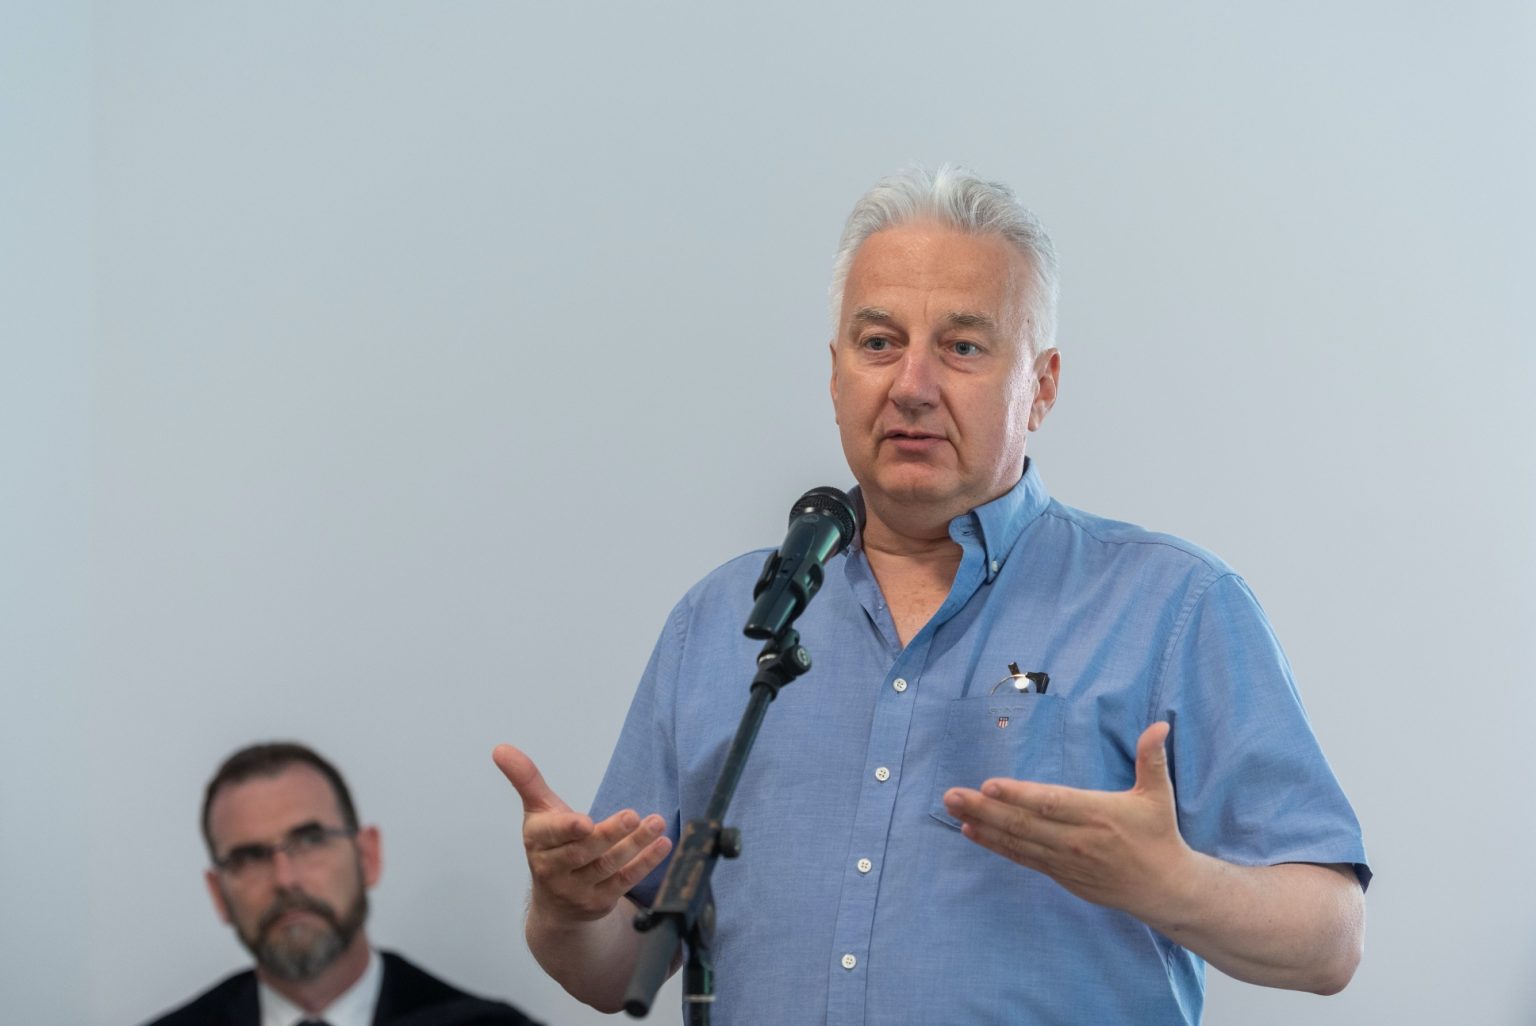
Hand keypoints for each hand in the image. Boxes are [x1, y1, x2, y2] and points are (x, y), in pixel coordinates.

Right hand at [492, 744, 671, 923]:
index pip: (550, 835)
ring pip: (608, 866)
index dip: (567, 829)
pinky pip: (624, 881)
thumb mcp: (538, 812)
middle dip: (609, 834)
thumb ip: (526, 779)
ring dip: (635, 846)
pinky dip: (645, 863)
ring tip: (657, 823)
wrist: (555, 903)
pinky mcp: (600, 902)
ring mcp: (578, 889)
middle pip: (584, 851)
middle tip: (634, 816)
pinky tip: (663, 844)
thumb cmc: (550, 845)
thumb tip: (500, 748)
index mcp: (538, 842)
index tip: (585, 822)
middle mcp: (554, 869)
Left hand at [941, 722, 1192, 918]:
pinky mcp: (1059, 874)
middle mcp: (1077, 839)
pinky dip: (994, 845)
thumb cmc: (1158, 834)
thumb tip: (1159, 725)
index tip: (989, 784)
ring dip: (982, 824)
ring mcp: (1065, 860)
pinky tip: (970, 831)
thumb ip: (1152, 758)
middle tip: (951, 794)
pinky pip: (1021, 858)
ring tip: (952, 808)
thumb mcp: (1159, 794)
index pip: (1052, 802)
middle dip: (984, 808)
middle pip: (1024, 823)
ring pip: (1017, 841)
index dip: (1019, 795)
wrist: (1162, 888)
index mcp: (1098, 814)